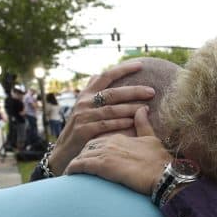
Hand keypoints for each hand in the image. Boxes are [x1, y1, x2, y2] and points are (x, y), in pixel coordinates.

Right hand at [47, 60, 154, 174]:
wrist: (64, 151)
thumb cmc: (81, 127)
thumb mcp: (84, 106)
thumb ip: (93, 92)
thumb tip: (100, 74)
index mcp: (86, 93)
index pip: (105, 76)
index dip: (122, 69)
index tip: (140, 65)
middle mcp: (84, 102)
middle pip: (112, 93)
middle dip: (134, 91)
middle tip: (151, 91)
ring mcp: (83, 116)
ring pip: (111, 109)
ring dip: (130, 108)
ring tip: (146, 108)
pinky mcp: (84, 130)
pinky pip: (106, 125)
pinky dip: (120, 123)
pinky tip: (133, 122)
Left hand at [64, 106, 171, 194]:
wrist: (164, 175)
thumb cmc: (159, 160)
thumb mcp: (151, 139)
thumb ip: (143, 124)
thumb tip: (142, 109)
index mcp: (119, 136)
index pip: (99, 136)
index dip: (93, 141)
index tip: (88, 150)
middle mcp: (110, 141)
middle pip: (88, 143)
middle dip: (80, 151)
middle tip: (73, 160)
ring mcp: (105, 153)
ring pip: (82, 154)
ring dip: (75, 162)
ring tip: (68, 170)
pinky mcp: (103, 165)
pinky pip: (81, 165)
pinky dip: (73, 168)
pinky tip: (69, 174)